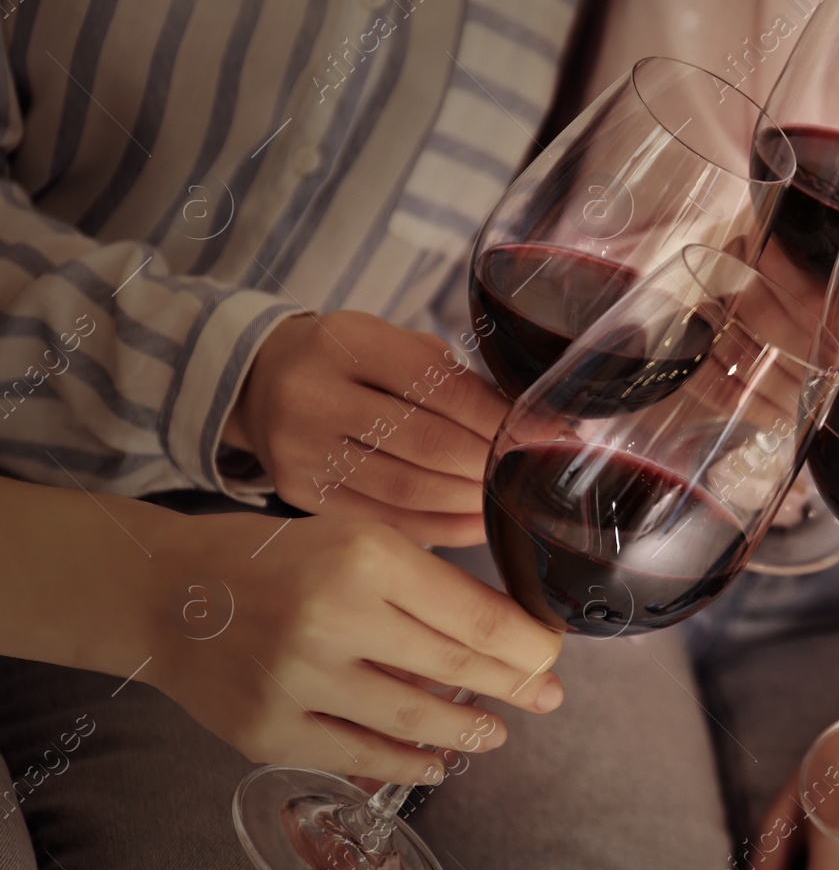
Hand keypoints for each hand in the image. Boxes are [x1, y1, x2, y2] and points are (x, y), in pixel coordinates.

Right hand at [143, 511, 564, 784]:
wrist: (167, 592)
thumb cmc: (276, 559)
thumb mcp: (357, 540)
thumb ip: (424, 584)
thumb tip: (509, 636)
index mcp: (365, 556)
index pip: (476, 615)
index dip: (528, 645)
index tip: (550, 654)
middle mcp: (333, 617)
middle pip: (456, 668)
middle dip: (516, 687)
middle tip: (547, 697)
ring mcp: (297, 679)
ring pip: (414, 720)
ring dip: (467, 731)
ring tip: (496, 732)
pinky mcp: (267, 729)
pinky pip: (357, 756)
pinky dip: (406, 762)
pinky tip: (435, 760)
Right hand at [224, 311, 508, 546]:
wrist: (261, 380)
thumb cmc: (352, 360)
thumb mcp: (395, 344)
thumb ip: (454, 379)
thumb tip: (532, 425)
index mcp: (347, 342)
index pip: (441, 387)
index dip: (500, 417)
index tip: (546, 433)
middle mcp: (315, 394)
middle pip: (426, 443)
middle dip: (489, 463)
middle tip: (531, 474)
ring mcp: (302, 449)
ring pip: (406, 489)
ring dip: (469, 500)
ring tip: (508, 501)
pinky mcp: (299, 492)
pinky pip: (383, 518)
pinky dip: (438, 527)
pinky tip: (474, 523)